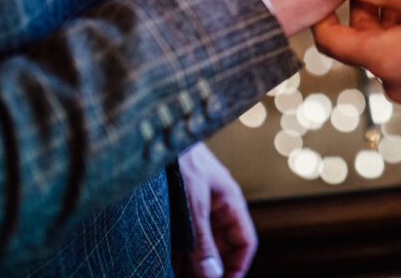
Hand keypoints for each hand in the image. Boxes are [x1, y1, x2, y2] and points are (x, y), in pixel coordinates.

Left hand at [175, 142, 255, 277]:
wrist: (156, 138)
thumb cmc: (181, 161)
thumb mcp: (194, 203)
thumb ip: (202, 240)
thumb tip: (212, 274)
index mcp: (229, 203)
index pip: (244, 242)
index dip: (238, 267)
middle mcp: (215, 210)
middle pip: (221, 250)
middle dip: (211, 271)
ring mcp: (195, 212)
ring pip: (199, 248)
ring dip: (190, 268)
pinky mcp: (174, 213)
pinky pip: (180, 242)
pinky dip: (174, 258)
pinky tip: (164, 269)